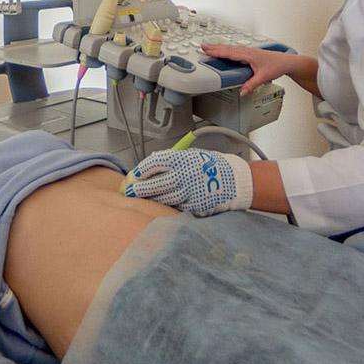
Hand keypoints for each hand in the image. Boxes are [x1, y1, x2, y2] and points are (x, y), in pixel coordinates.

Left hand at [124, 148, 252, 216]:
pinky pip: (175, 208)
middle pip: (154, 184)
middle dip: (139, 189)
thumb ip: (171, 159)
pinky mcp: (194, 206)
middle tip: (129, 192)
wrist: (234, 180)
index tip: (133, 175)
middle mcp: (184, 176)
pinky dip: (167, 207)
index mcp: (183, 160)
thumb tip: (149, 164)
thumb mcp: (192, 155)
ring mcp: (189, 192)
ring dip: (150, 200)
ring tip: (142, 201)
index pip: (154, 164)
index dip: (140, 170)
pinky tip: (160, 207)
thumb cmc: (211, 166)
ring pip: (162, 199)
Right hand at [201, 44, 295, 95]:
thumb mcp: (263, 77)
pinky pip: (235, 50)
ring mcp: (249, 51)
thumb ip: (251, 85)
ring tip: (209, 46)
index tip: (207, 51)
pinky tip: (224, 50)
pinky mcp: (250, 53)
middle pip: (228, 48)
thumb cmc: (277, 66)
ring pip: (231, 48)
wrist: (286, 61)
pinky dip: (227, 49)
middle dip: (215, 47)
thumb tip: (242, 92)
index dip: (217, 52)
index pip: (230, 53)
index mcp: (249, 55)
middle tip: (202, 46)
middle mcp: (248, 51)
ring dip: (220, 47)